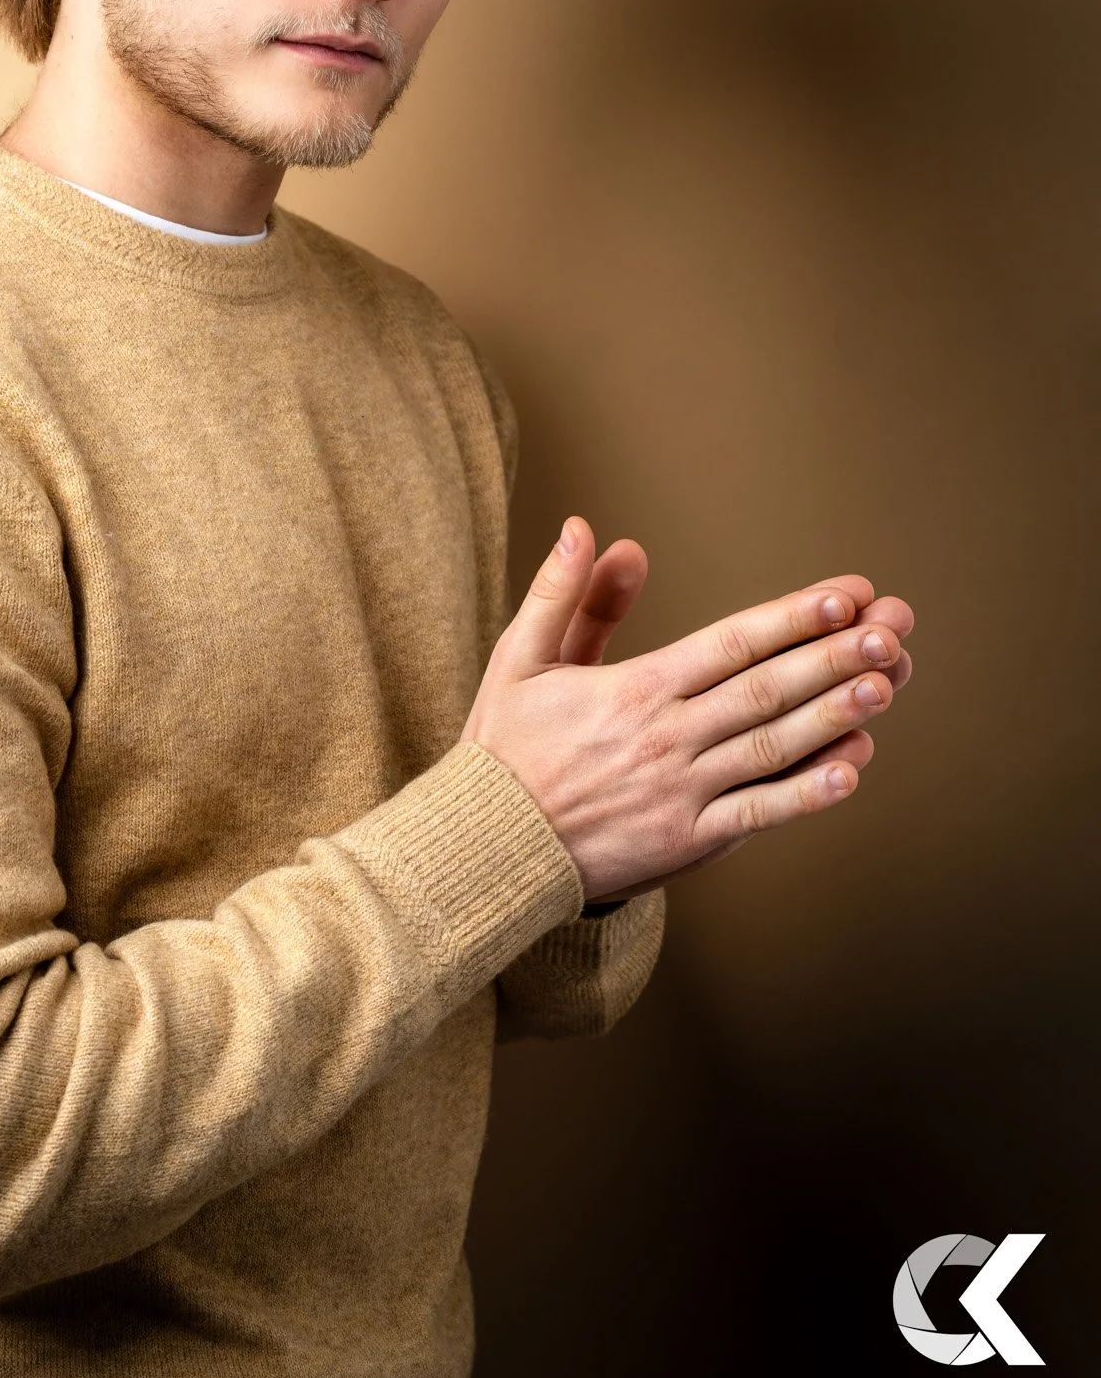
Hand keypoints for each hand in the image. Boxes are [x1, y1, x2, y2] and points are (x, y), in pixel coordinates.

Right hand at [461, 518, 914, 902]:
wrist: (487, 849)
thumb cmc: (505, 749)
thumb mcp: (519, 658)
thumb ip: (561, 593)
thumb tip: (585, 528)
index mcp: (633, 689)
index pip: (728, 644)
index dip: (790, 618)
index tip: (843, 593)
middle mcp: (665, 737)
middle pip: (764, 690)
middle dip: (832, 656)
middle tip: (891, 629)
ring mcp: (681, 793)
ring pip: (772, 748)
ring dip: (834, 715)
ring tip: (887, 684)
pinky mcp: (686, 843)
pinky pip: (757, 815)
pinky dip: (806, 795)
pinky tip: (852, 769)